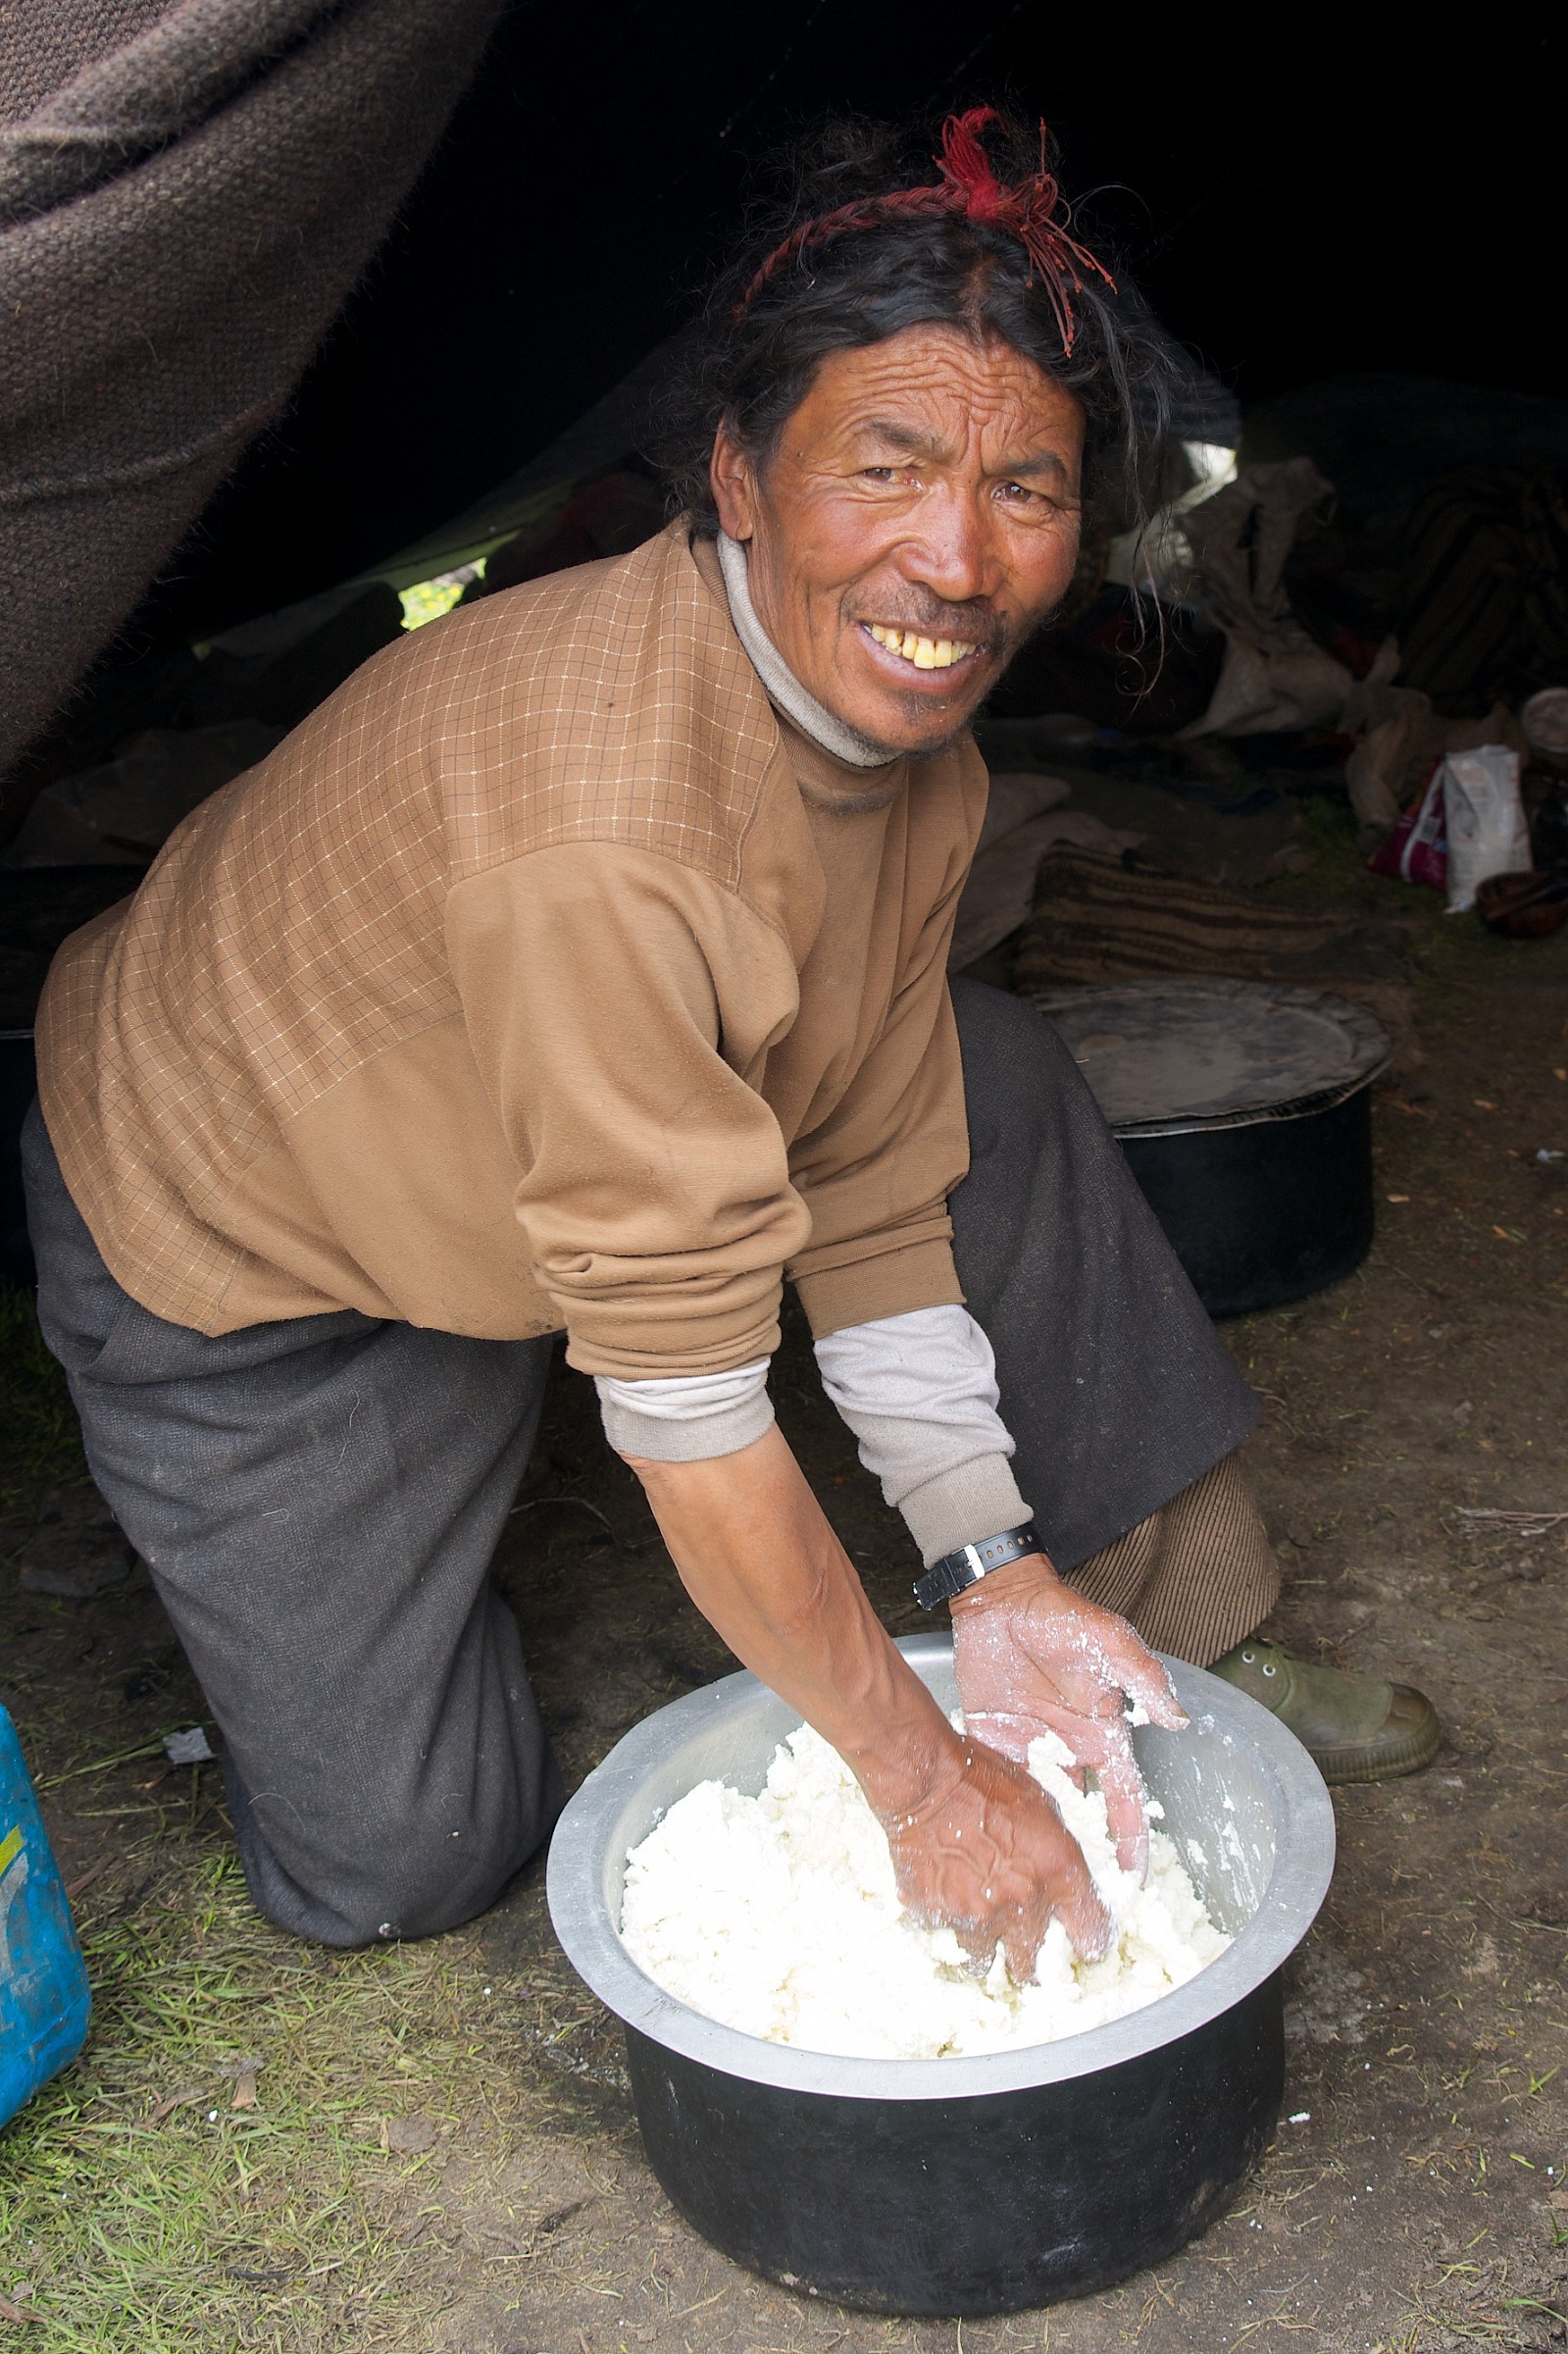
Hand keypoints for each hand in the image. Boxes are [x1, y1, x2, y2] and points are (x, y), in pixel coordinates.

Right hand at [877, 1733, 1111, 1979]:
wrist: (926, 1778)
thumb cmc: (983, 1780)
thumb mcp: (1043, 1807)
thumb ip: (1057, 1855)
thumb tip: (1062, 1882)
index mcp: (1059, 1873)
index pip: (1093, 1935)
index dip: (1089, 1942)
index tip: (1080, 1945)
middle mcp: (1023, 1903)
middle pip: (1034, 1967)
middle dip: (1030, 1961)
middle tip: (1022, 1949)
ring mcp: (978, 1916)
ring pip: (985, 1964)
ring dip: (984, 1947)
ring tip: (978, 1925)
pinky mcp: (937, 1917)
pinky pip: (946, 1936)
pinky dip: (947, 1923)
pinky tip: (946, 1896)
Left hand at [951, 1555, 1186, 1879]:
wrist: (1001, 1597)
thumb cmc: (1061, 1615)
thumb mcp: (1110, 1641)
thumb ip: (1144, 1678)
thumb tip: (1178, 1718)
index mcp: (1102, 1734)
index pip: (1123, 1802)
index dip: (1129, 1845)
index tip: (1133, 1887)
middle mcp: (1068, 1751)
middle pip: (1082, 1818)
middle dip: (1085, 1862)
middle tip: (1083, 1911)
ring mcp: (1028, 1750)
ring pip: (1038, 1813)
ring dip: (1038, 1849)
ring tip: (1035, 1897)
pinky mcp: (989, 1742)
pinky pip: (996, 1787)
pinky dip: (995, 1818)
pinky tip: (991, 1853)